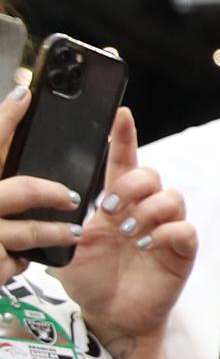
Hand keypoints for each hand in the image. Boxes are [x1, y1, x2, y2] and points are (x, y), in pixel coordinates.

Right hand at [0, 78, 82, 279]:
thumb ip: (0, 169)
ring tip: (74, 232)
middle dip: (49, 191)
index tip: (25, 95)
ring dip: (54, 232)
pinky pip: (14, 263)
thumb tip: (17, 114)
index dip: (6, 118)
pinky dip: (20, 261)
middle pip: (20, 191)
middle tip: (72, 195)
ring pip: (27, 232)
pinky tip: (21, 259)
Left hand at [54, 108, 195, 351]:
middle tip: (111, 208)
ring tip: (129, 233)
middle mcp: (142, 210)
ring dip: (148, 210)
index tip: (120, 113)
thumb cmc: (89, 279)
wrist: (109, 316)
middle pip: (151, 174)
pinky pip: (184, 228)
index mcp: (115, 202)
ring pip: (172, 196)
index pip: (122, 160)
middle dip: (132, 184)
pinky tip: (147, 244)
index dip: (123, 136)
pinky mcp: (181, 250)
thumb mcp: (68, 242)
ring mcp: (164, 228)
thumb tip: (55, 190)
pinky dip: (166, 232)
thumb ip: (68, 214)